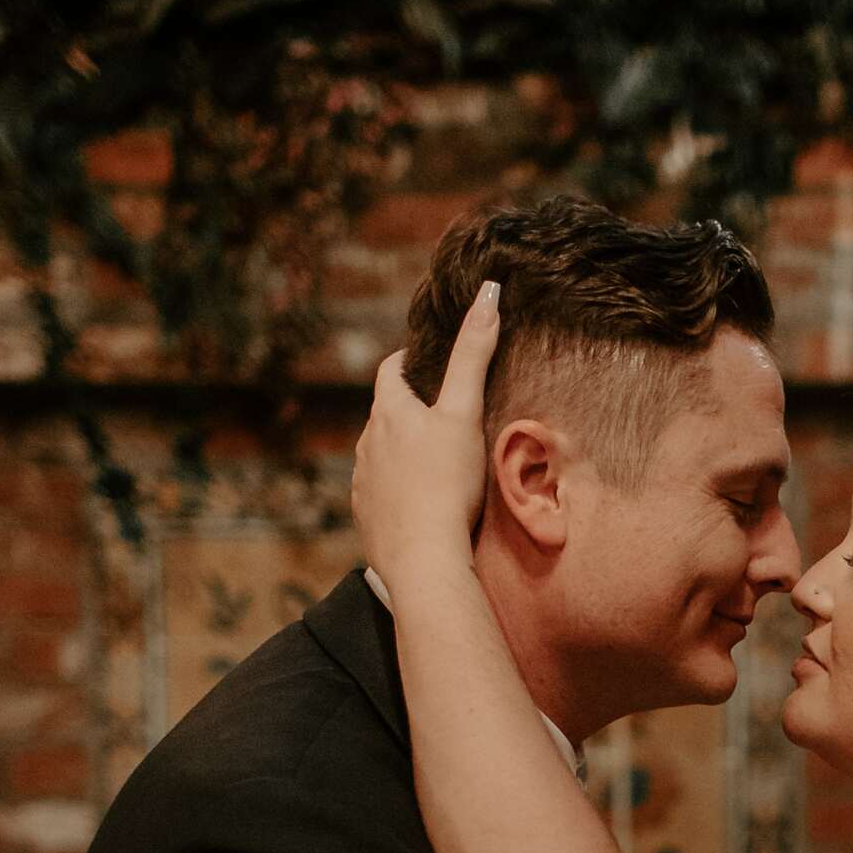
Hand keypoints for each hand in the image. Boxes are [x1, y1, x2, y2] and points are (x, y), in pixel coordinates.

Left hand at [351, 279, 501, 594]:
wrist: (423, 558)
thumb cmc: (447, 483)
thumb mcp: (465, 413)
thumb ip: (474, 355)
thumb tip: (488, 293)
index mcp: (388, 412)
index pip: (391, 370)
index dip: (409, 362)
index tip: (429, 363)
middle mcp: (367, 442)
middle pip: (386, 414)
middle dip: (409, 410)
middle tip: (442, 416)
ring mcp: (363, 482)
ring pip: (381, 454)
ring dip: (401, 453)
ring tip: (433, 463)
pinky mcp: (367, 517)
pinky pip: (379, 493)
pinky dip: (397, 490)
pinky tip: (419, 503)